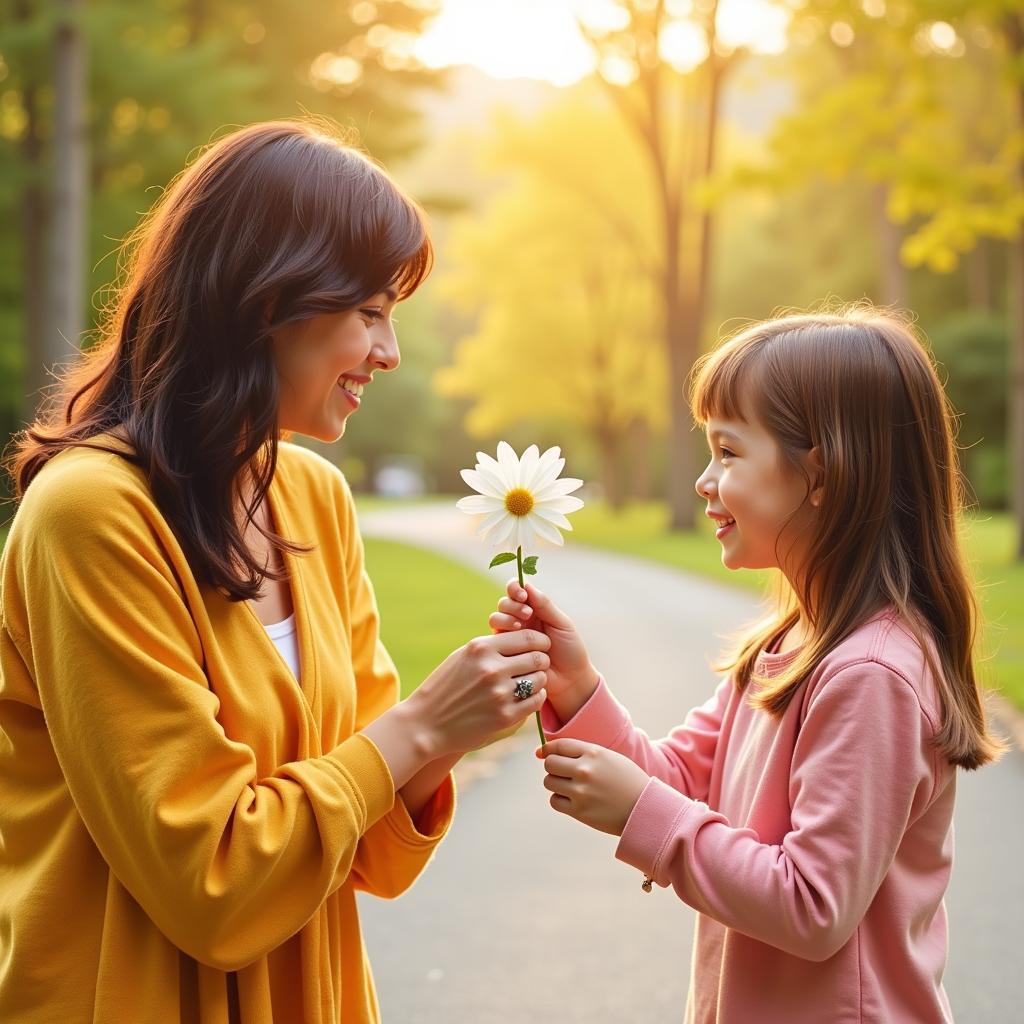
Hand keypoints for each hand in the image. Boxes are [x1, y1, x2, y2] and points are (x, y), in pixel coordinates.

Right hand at [406, 630, 550, 757]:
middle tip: (539, 664)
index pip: (528, 637)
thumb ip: (490, 646)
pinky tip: (529, 696)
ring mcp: (499, 694)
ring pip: (539, 680)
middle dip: (542, 660)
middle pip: (537, 658)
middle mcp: (492, 669)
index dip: (540, 641)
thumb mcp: (463, 656)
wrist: (425, 724)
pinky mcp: (504, 717)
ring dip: (539, 680)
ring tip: (531, 681)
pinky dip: (537, 697)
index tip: (541, 646)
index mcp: (481, 648)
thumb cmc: (445, 686)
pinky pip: (535, 702)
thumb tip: (520, 636)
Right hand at [489, 580, 598, 718]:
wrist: (570, 681)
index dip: (515, 588)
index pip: (517, 592)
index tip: (522, 594)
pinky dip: (503, 638)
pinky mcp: (505, 654)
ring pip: (496, 620)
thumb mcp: (561, 625)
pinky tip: (517, 645)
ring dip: (506, 619)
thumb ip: (545, 605)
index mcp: (534, 610)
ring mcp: (511, 638)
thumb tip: (527, 584)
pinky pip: (496, 642)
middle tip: (527, 614)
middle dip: (511, 605)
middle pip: (504, 604)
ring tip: (520, 627)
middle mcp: (520, 621)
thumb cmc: (570, 651)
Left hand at [537, 738, 649, 836]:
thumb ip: (582, 752)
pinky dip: (559, 800)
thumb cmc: (627, 780)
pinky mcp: (579, 811)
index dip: (547, 749)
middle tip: (564, 773)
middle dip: (553, 767)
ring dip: (556, 783)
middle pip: (549, 763)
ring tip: (571, 787)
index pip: (558, 745)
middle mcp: (584, 770)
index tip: (543, 753)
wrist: (645, 808)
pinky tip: (573, 799)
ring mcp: (581, 791)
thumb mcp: (608, 757)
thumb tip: (544, 753)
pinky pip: (554, 801)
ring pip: (549, 782)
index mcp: (593, 753)